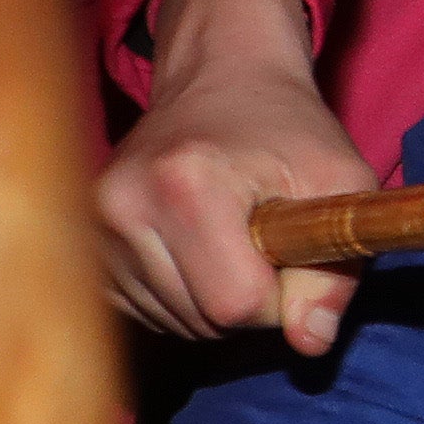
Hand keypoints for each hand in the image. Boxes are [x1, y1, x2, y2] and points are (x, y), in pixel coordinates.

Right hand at [92, 0, 375, 351]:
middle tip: (262, 240)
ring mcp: (92, 223)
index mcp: (186, 183)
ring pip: (170, 321)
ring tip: (229, 238)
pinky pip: (140, 310)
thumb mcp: (342, 184)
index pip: (235, 302)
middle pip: (201, 317)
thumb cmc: (290, 132)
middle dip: (248, 300)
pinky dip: (179, 295)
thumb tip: (311, 343)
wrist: (221, 80)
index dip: (279, 297)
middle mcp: (123, 204)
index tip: (290, 255)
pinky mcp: (80, 239)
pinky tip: (195, 249)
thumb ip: (337, 268)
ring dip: (213, 300)